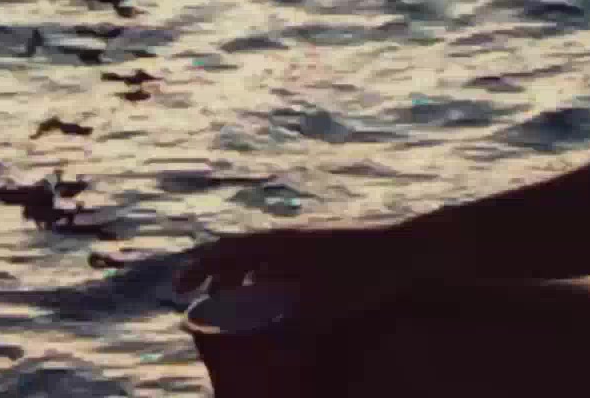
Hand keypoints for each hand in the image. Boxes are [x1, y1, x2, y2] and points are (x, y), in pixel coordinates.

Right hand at [174, 223, 424, 313]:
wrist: (411, 248)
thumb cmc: (367, 276)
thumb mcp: (324, 310)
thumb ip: (290, 332)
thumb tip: (262, 352)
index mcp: (280, 244)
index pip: (224, 251)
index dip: (196, 268)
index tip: (178, 289)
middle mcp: (290, 237)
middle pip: (238, 249)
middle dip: (214, 272)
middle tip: (198, 296)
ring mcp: (308, 239)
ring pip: (261, 253)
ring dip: (241, 273)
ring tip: (231, 300)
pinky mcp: (325, 246)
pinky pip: (284, 258)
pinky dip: (267, 274)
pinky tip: (273, 295)